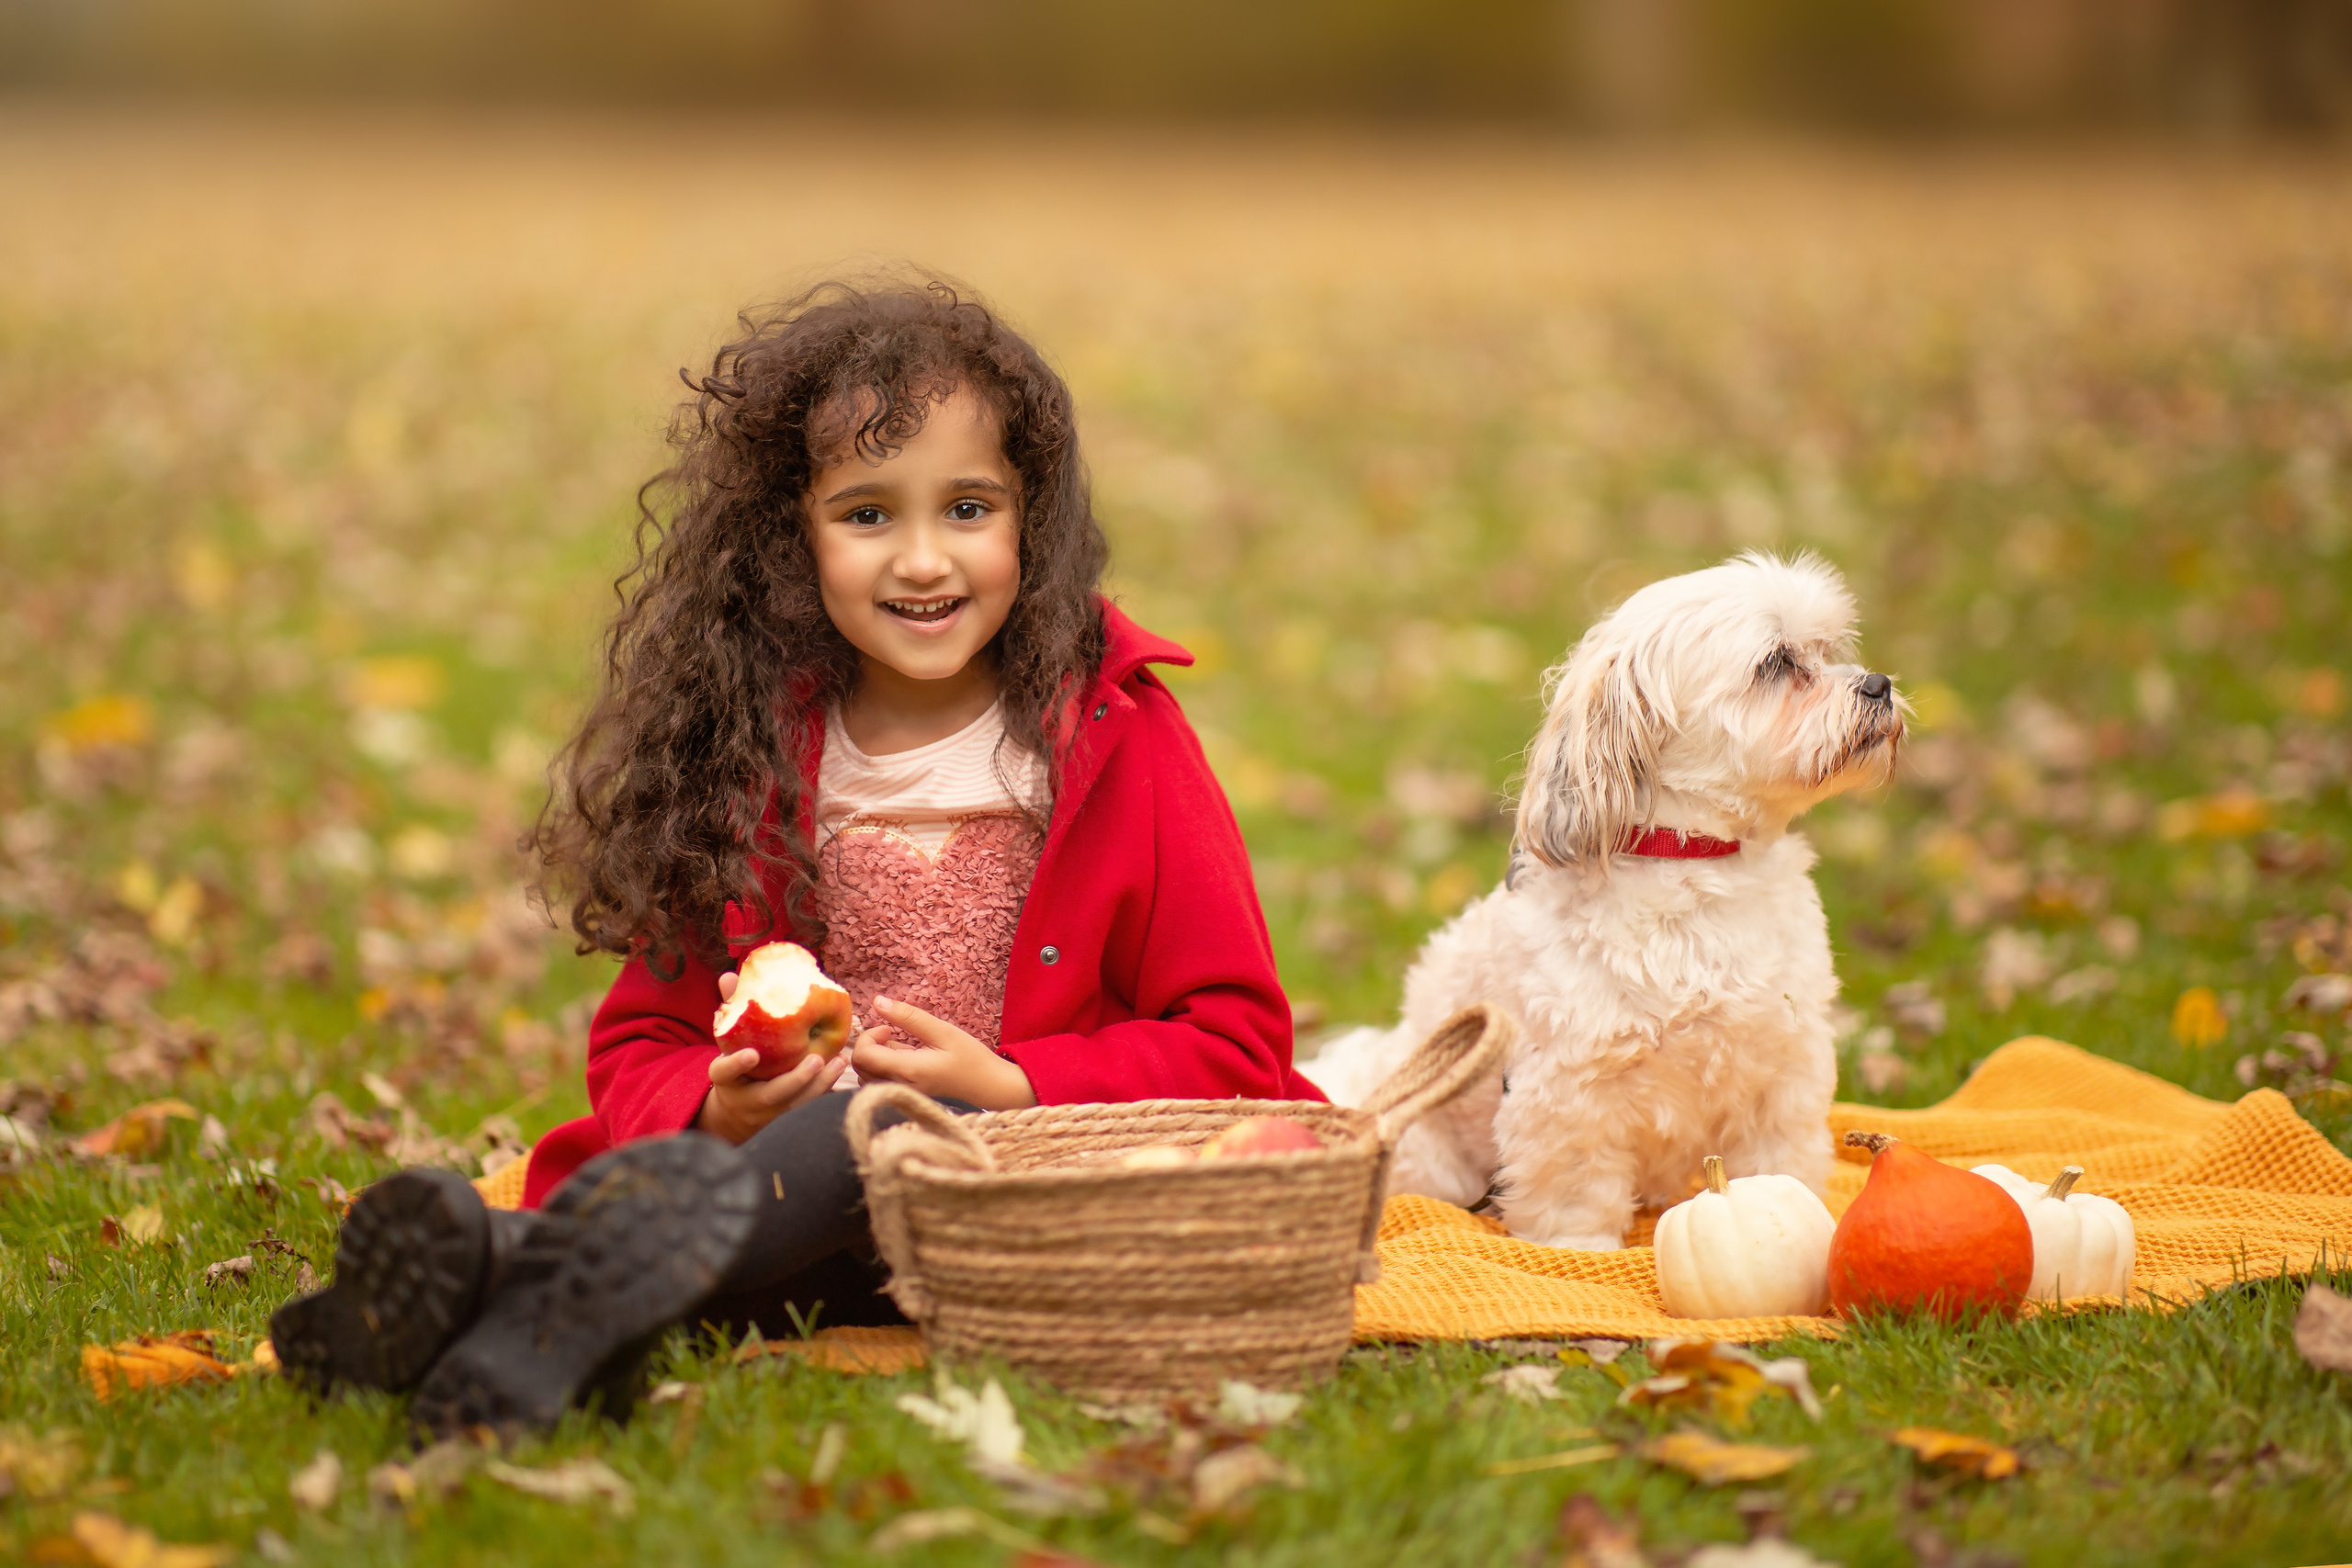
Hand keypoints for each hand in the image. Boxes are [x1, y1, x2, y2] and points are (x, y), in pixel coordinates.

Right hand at [693, 970, 850, 1144]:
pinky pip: (807, 1109)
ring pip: (794, 1105)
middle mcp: (746, 1101)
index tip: (753, 1053)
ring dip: (819, 1085)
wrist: (736, 1111)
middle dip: (795, 1079)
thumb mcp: (729, 1041)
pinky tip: (840, 1071)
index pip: (724, 1072)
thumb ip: (731, 1009)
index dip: (736, 1064)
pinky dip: (824, 1092)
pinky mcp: (786, 1120)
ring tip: (838, 1062)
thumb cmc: (736, 1062)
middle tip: (816, 1059)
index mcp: (726, 1079)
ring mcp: (767, 1115)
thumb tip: (729, 974)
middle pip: (770, 1095)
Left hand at [851, 995, 1035, 1110]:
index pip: (863, 1056)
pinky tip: (908, 1062)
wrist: (989, 1087)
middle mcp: (899, 1087)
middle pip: (860, 1067)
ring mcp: (901, 1096)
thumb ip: (908, 1017)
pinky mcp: (905, 1098)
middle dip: (870, 1046)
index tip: (889, 1029)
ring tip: (904, 1049)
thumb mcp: (942, 1031)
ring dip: (877, 1058)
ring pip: (867, 1076)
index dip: (868, 1037)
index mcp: (907, 1071)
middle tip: (894, 1035)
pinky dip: (884, 1069)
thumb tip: (877, 1001)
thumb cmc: (970, 1058)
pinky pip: (880, 1083)